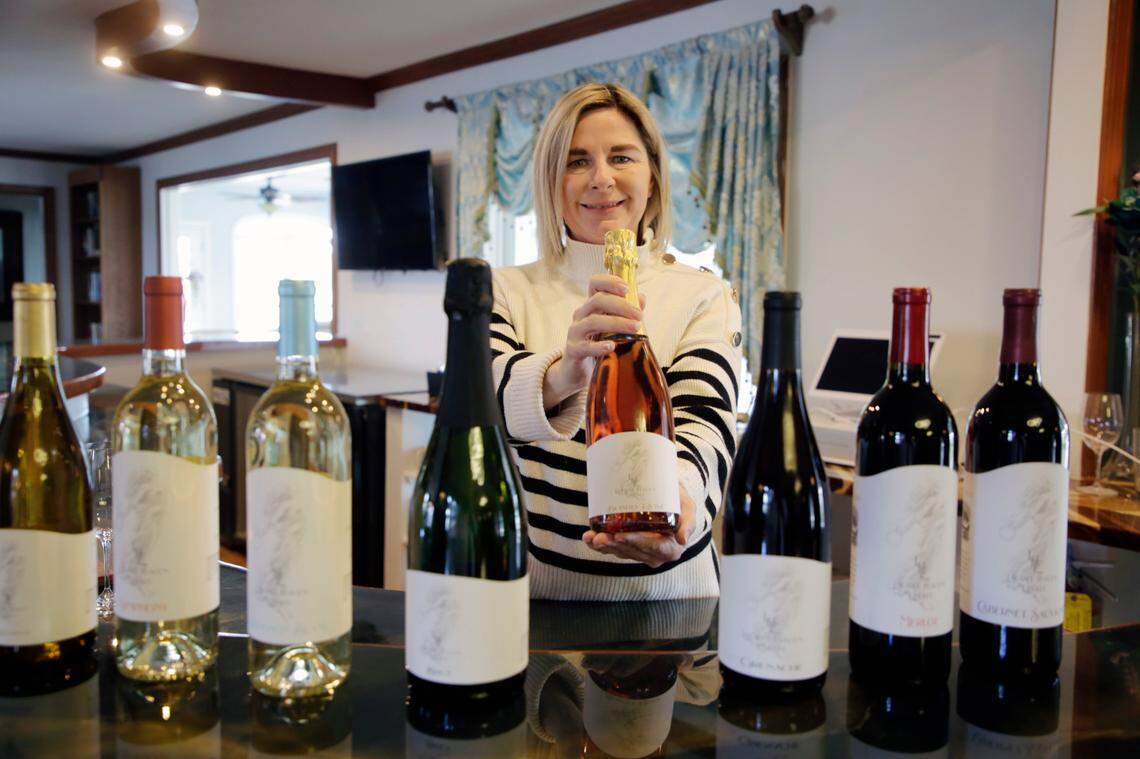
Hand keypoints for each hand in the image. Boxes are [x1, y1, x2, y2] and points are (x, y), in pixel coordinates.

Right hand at [543, 274, 645, 408]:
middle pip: (597, 300)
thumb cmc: (596, 343)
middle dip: (621, 305)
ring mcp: (575, 332)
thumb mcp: (611, 326)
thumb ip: (626, 312)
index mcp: (591, 306)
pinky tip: (612, 346)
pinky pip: (585, 346)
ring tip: (635, 328)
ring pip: (593, 321)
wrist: (576, 370)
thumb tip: (641, 298)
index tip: (627, 288)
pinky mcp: (573, 350)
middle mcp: (581, 315)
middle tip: (639, 315)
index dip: (609, 281)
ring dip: (616, 323)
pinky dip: (599, 345)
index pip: (595, 284)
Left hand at [582, 487, 695, 567]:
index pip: (654, 547)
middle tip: (601, 536)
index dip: (637, 542)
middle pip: (633, 550)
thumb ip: (689, 522)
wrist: (667, 497)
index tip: (622, 535)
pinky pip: (612, 549)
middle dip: (616, 544)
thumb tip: (682, 539)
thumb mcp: (688, 508)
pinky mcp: (627, 548)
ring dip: (604, 546)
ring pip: (620, 551)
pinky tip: (588, 538)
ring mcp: (640, 553)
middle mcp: (655, 555)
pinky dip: (598, 545)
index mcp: (671, 549)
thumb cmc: (678, 501)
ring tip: (592, 537)